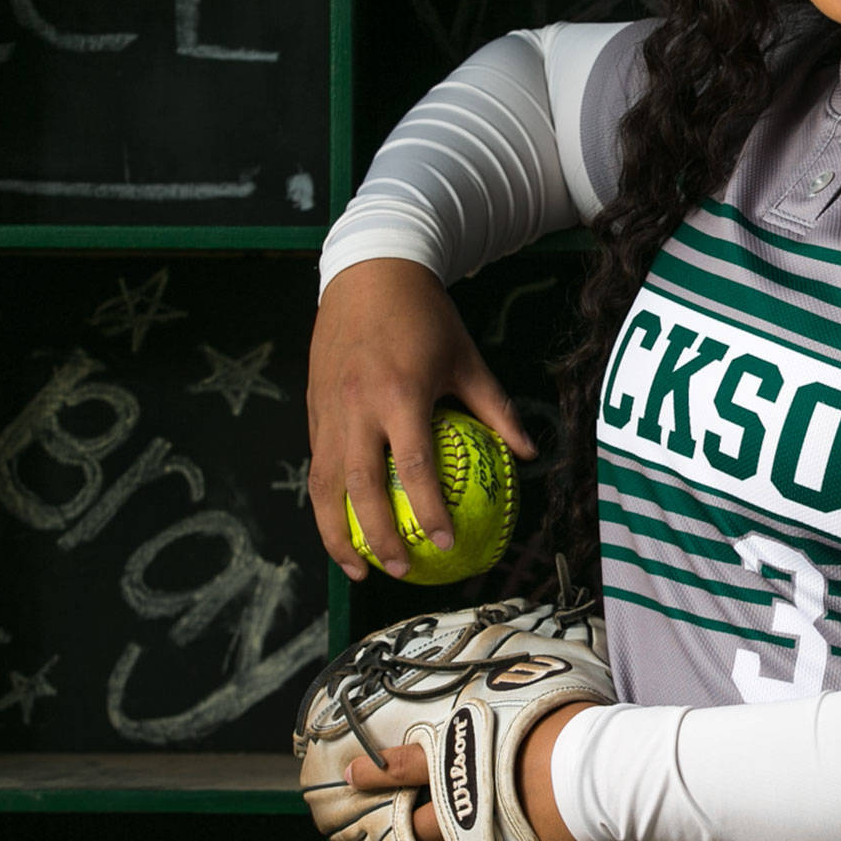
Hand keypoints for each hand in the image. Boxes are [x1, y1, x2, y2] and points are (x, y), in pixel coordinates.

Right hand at [306, 257, 539, 580]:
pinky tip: (341, 528)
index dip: (428, 510)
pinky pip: (315, 465)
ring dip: (337, 532)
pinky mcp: (311, 407)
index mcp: (399, 393)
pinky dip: (324, 503)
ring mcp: (328, 408)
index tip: (443, 544)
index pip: (412, 466)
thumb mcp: (468, 358)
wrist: (369, 271)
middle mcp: (357, 405)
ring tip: (360, 567)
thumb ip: (496, 408)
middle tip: (402, 569)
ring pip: (323, 483)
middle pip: (359, 487)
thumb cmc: (427, 317)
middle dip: (377, 536)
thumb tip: (529, 454)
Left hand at [346, 701, 600, 840]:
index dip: (377, 771)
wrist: (594, 771)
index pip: (406, 766)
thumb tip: (524, 670)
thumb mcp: (529, 701)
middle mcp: (462, 804)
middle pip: (418, 828)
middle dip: (406, 834)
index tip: (351, 776)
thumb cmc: (564, 728)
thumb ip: (514, 694)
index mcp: (462, 760)